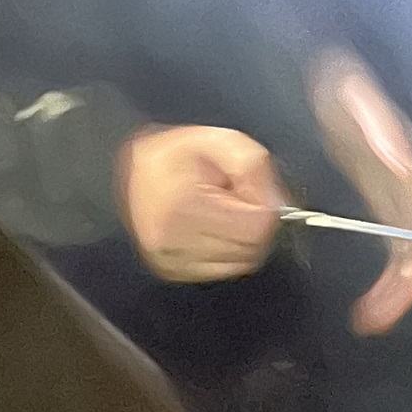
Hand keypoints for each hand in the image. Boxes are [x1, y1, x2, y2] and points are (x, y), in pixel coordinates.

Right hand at [118, 124, 288, 282]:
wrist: (134, 171)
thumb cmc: (175, 154)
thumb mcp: (219, 141)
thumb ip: (253, 166)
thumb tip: (277, 203)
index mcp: (181, 206)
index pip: (255, 228)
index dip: (264, 206)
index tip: (253, 190)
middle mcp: (171, 240)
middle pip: (251, 248)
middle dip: (254, 222)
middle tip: (236, 198)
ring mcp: (169, 260)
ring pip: (240, 264)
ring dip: (241, 238)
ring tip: (221, 211)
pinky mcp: (171, 271)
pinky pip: (224, 271)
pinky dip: (228, 251)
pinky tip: (212, 228)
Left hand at [306, 49, 411, 335]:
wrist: (324, 72)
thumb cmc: (341, 80)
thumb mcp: (355, 95)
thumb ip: (381, 127)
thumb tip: (407, 167)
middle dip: (406, 287)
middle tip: (378, 321)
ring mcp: (399, 200)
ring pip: (407, 258)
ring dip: (392, 293)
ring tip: (366, 322)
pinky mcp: (382, 206)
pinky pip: (389, 253)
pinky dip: (381, 282)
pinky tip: (365, 306)